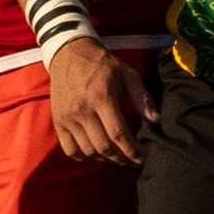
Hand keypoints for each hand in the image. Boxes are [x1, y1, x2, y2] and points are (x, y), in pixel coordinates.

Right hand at [46, 40, 152, 166]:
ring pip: (88, 151)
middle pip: (104, 147)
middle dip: (122, 159)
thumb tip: (155, 120)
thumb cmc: (102, 64)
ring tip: (118, 157)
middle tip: (133, 160)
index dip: (132, 150)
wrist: (69, 54)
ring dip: (106, 159)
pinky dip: (84, 157)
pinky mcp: (58, 121)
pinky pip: (70, 149)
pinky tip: (97, 154)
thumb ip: (141, 97)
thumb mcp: (127, 74)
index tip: (142, 156)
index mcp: (101, 97)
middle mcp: (82, 110)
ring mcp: (67, 118)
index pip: (118, 133)